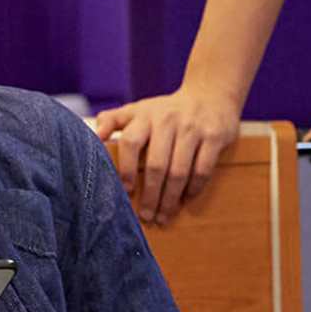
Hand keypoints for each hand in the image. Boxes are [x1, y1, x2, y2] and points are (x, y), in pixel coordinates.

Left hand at [94, 85, 240, 225]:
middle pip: (156, 165)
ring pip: (179, 171)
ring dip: (170, 198)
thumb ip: (113, 120)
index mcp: (144, 115)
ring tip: (163, 216)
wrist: (210, 95)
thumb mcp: (138, 109)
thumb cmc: (165, 110)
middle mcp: (167, 121)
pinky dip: (194, 188)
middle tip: (145, 216)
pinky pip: (203, 169)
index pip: (130, 142)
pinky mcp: (214, 137)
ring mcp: (192, 129)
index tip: (125, 192)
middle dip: (150, 195)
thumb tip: (96, 137)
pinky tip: (186, 200)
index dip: (125, 169)